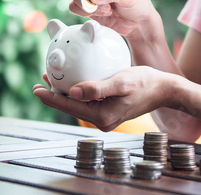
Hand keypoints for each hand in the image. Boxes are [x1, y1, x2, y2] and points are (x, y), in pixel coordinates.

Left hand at [33, 66, 173, 131]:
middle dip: (54, 95)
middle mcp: (102, 120)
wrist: (164, 89)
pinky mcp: (109, 110)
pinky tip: (74, 81)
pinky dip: (78, 91)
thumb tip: (73, 92)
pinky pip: (88, 101)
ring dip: (65, 92)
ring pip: (78, 104)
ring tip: (50, 80)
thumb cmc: (146, 83)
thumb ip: (97, 88)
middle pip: (71, 107)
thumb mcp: (122, 82)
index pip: (70, 107)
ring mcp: (105, 116)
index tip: (36, 89)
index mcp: (102, 116)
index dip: (51, 98)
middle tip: (39, 82)